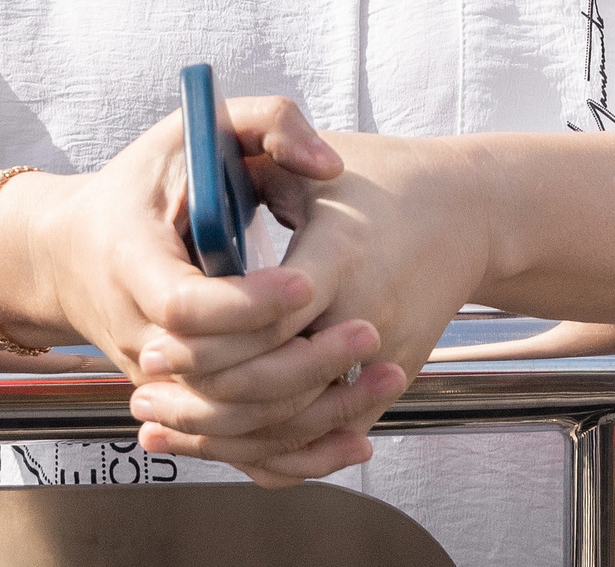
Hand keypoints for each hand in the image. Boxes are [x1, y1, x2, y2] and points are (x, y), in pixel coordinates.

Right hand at [0, 97, 357, 414]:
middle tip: (368, 333)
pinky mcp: (178, 402)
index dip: (246, 304)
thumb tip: (329, 164)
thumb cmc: (147, 181)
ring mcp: (155, 376)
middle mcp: (136, 332)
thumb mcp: (195, 126)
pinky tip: (356, 436)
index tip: (307, 286)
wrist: (70, 252)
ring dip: (311, 412)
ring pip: (231, 421)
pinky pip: (236, 441)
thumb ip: (267, 120)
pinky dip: (296, 449)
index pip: (185, 306)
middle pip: (215, 375)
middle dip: (296, 362)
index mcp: (130, 260)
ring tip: (386, 376)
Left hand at [129, 131, 493, 483]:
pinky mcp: (390, 382)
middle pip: (276, 379)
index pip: (267, 314)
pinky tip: (214, 442)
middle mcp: (367, 313)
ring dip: (222, 432)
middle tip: (144, 389)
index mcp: (342, 254)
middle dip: (202, 394)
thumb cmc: (387, 179)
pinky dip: (267, 451)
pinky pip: (321, 437)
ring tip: (161, 423)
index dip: (207, 336)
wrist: (469, 214)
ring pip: (294, 422)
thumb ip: (260, 164)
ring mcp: (383, 357)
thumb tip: (194, 194)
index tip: (154, 342)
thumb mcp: (322, 166)